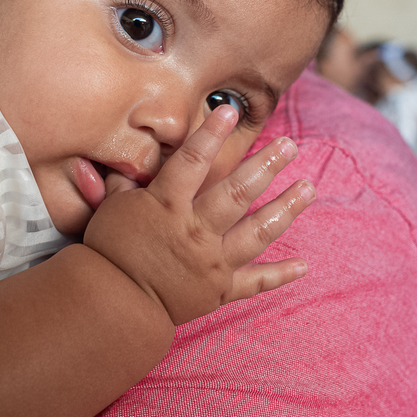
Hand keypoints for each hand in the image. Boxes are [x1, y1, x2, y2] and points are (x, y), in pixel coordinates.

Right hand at [83, 106, 314, 324]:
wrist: (112, 305)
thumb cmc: (108, 252)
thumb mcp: (111, 209)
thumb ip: (126, 182)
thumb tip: (131, 155)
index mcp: (167, 206)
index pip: (192, 162)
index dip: (211, 135)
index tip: (230, 111)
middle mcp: (196, 231)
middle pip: (237, 193)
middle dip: (266, 166)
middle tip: (290, 146)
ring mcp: (212, 262)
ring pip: (257, 232)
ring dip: (285, 209)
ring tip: (308, 188)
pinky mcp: (219, 290)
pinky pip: (254, 283)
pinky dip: (280, 275)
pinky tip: (304, 265)